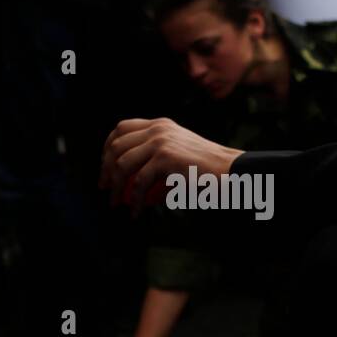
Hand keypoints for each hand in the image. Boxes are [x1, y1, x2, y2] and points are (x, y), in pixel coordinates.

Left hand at [100, 118, 241, 213]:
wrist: (231, 171)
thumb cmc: (207, 170)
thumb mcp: (178, 155)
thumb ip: (155, 159)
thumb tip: (129, 180)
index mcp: (161, 124)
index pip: (122, 128)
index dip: (107, 148)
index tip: (105, 167)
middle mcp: (158, 128)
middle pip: (117, 145)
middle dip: (106, 169)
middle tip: (105, 188)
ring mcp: (161, 141)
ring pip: (123, 164)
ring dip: (116, 187)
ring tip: (117, 203)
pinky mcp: (165, 158)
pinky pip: (139, 182)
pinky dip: (134, 200)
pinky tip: (136, 211)